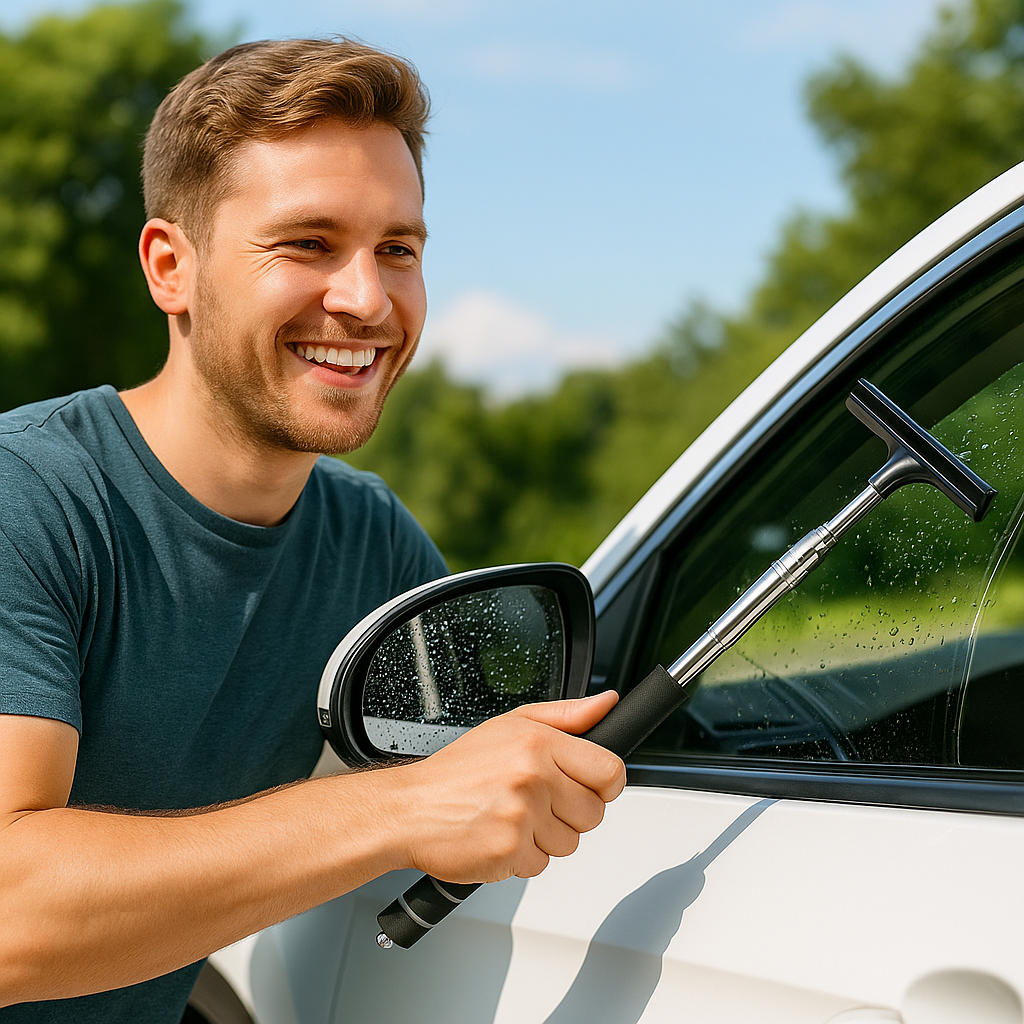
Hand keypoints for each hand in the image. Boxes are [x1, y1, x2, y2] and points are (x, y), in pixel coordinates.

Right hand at [389, 692, 625, 883]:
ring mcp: (522, 816)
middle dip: (570, 813)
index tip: (590, 787)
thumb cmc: (458, 769)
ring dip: (546, 838)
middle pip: (594, 813)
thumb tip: (606, 703)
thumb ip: (567, 715)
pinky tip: (499, 835)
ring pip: (570, 843)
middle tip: (538, 803)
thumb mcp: (512, 725)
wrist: (409, 809)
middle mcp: (533, 777)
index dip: (605, 784)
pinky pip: (540, 865)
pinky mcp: (509, 852)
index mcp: (538, 743)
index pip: (609, 770)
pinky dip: (522, 857)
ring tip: (513, 818)